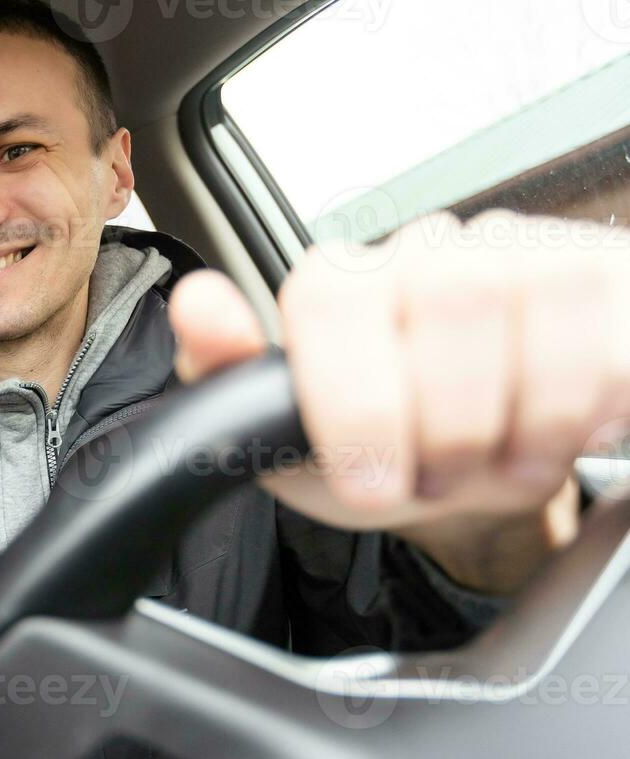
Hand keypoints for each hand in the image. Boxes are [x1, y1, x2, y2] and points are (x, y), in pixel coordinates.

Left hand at [168, 209, 629, 592]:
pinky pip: (619, 329)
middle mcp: (431, 253)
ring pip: (549, 302)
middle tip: (444, 478)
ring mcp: (526, 258)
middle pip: (453, 298)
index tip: (373, 480)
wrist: (465, 478)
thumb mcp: (280, 441)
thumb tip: (196, 306)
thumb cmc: (373, 453)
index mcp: (342, 286)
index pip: (336, 300)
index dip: (358, 401)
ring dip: (532, 419)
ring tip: (503, 463)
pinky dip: (600, 403)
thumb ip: (225, 375)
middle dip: (454, 423)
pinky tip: (574, 432)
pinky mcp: (605, 283)